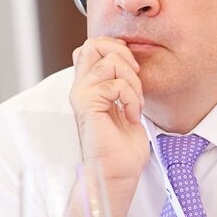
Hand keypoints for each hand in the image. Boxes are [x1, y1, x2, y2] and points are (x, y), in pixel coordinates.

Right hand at [69, 37, 149, 216]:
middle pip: (93, 44)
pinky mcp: (87, 105)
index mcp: (89, 85)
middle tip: (135, 78)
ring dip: (133, 82)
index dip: (115, 47)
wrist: (117, 173)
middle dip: (123, 55)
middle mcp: (81, 87)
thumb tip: (129, 59)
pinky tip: (131, 116)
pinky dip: (131, 98)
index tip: (133, 69)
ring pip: (110, 61)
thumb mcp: (125, 104)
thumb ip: (121, 81)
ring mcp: (82, 95)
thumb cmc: (123, 145)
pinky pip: (115, 84)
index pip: (92, 46)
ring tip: (135, 104)